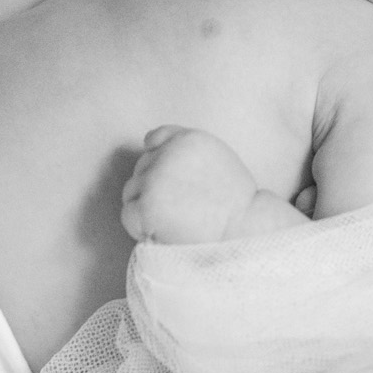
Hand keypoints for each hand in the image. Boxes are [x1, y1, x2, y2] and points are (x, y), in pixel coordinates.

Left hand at [120, 125, 255, 245]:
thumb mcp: (215, 157)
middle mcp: (167, 154)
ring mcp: (155, 179)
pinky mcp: (147, 205)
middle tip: (182, 209)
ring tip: (176, 221)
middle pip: (141, 168)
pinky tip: (163, 232)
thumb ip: (184, 149)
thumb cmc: (234, 202)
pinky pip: (128, 214)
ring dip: (147, 207)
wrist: (244, 232)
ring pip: (132, 191)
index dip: (159, 162)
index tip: (173, 184)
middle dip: (154, 188)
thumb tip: (147, 142)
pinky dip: (140, 227)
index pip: (155, 139)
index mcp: (187, 139)